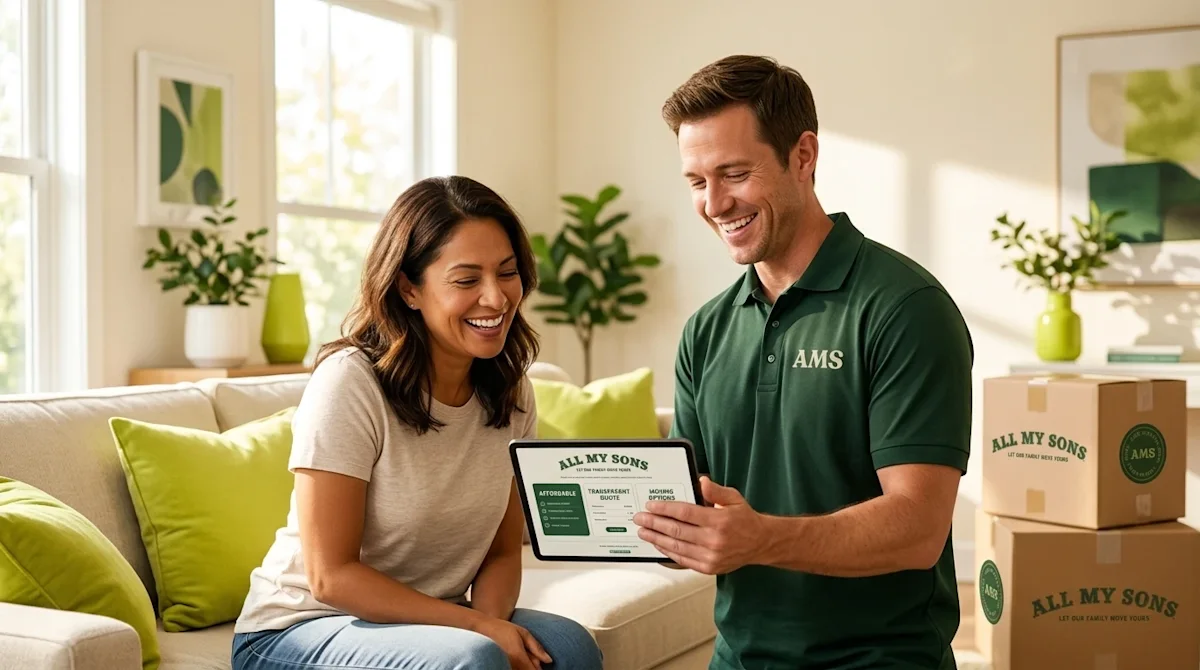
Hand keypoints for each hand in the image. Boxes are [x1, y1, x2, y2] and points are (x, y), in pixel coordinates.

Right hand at [474, 617, 552, 669]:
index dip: (539, 669)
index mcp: (519, 656)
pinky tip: (515, 657)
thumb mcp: (523, 633)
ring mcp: (505, 667)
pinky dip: (519, 665)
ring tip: (520, 653)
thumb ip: (537, 648)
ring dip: (525, 665)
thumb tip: (549, 660)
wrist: (484, 629)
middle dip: (533, 665)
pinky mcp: (501, 666)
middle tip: (528, 654)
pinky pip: (515, 669)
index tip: (539, 662)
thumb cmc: (503, 629)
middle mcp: (512, 665)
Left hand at [633, 476, 768, 574]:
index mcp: (719, 520)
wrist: (760, 544)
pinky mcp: (708, 568)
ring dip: (656, 539)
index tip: (651, 505)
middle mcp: (714, 540)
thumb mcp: (733, 498)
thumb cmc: (745, 519)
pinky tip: (658, 544)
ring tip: (643, 532)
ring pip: (676, 546)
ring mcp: (711, 556)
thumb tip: (701, 481)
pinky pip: (683, 560)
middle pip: (677, 530)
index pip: (685, 513)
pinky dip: (668, 552)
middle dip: (654, 523)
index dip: (665, 509)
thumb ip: (715, 490)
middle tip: (640, 518)